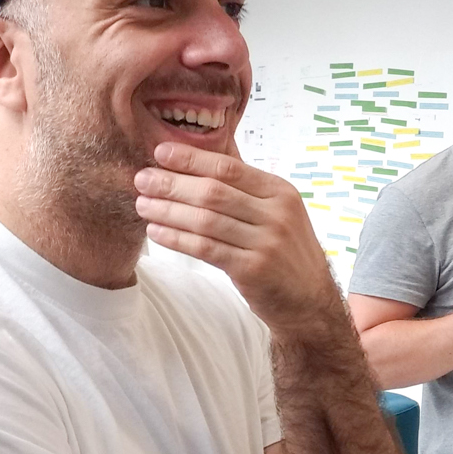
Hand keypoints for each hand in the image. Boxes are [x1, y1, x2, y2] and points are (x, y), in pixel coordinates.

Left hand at [135, 142, 339, 332]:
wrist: (310, 300)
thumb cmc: (285, 252)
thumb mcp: (278, 212)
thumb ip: (246, 186)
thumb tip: (204, 157)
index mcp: (280, 192)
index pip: (229, 168)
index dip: (191, 159)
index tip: (160, 153)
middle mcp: (276, 214)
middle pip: (214, 192)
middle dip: (173, 184)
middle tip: (142, 180)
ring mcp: (267, 242)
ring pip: (206, 221)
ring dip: (169, 211)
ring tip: (142, 205)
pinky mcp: (254, 269)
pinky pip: (207, 249)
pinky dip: (178, 239)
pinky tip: (157, 232)